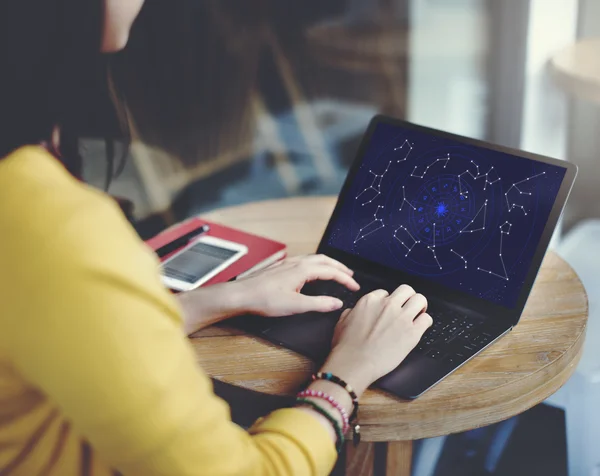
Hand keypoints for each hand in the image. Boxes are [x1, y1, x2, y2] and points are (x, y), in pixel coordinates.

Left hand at [234, 254, 359, 316]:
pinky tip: (311, 271)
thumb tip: (337, 303)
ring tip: (335, 271)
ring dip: (328, 264)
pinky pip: (304, 260)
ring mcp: (287, 263)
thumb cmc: (264, 300)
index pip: (331, 272)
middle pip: (325, 260)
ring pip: (314, 258)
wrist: (241, 295)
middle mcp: (296, 263)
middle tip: (350, 276)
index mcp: (303, 270)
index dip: (345, 279)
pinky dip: (316, 264)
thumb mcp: (296, 305)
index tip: (355, 287)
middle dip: (340, 267)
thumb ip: (319, 304)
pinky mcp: (280, 267)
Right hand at [320, 285, 432, 395]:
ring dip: (420, 306)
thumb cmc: (346, 347)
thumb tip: (354, 311)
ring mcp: (401, 318)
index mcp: (370, 301)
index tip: (389, 309)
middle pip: (406, 290)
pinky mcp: (412, 332)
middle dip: (408, 298)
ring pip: (420, 299)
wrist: (354, 363)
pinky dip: (425, 322)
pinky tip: (420, 328)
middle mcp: (387, 305)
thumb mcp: (342, 322)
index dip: (388, 301)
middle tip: (407, 307)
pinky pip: (427, 319)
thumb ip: (351, 312)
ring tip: (418, 314)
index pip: (385, 293)